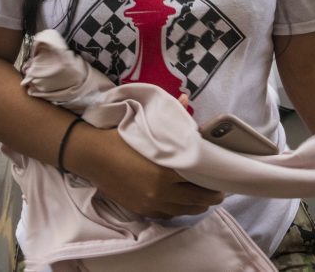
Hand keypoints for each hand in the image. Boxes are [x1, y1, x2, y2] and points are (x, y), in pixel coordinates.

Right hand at [70, 126, 222, 218]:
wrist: (92, 156)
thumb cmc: (120, 138)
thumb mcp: (146, 125)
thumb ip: (171, 116)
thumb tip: (186, 99)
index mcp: (166, 171)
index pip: (200, 179)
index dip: (213, 179)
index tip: (222, 177)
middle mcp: (161, 191)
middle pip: (196, 199)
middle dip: (211, 196)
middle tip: (219, 191)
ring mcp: (151, 203)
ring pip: (184, 210)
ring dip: (198, 205)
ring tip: (206, 199)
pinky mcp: (142, 209)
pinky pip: (168, 214)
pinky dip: (179, 210)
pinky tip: (185, 204)